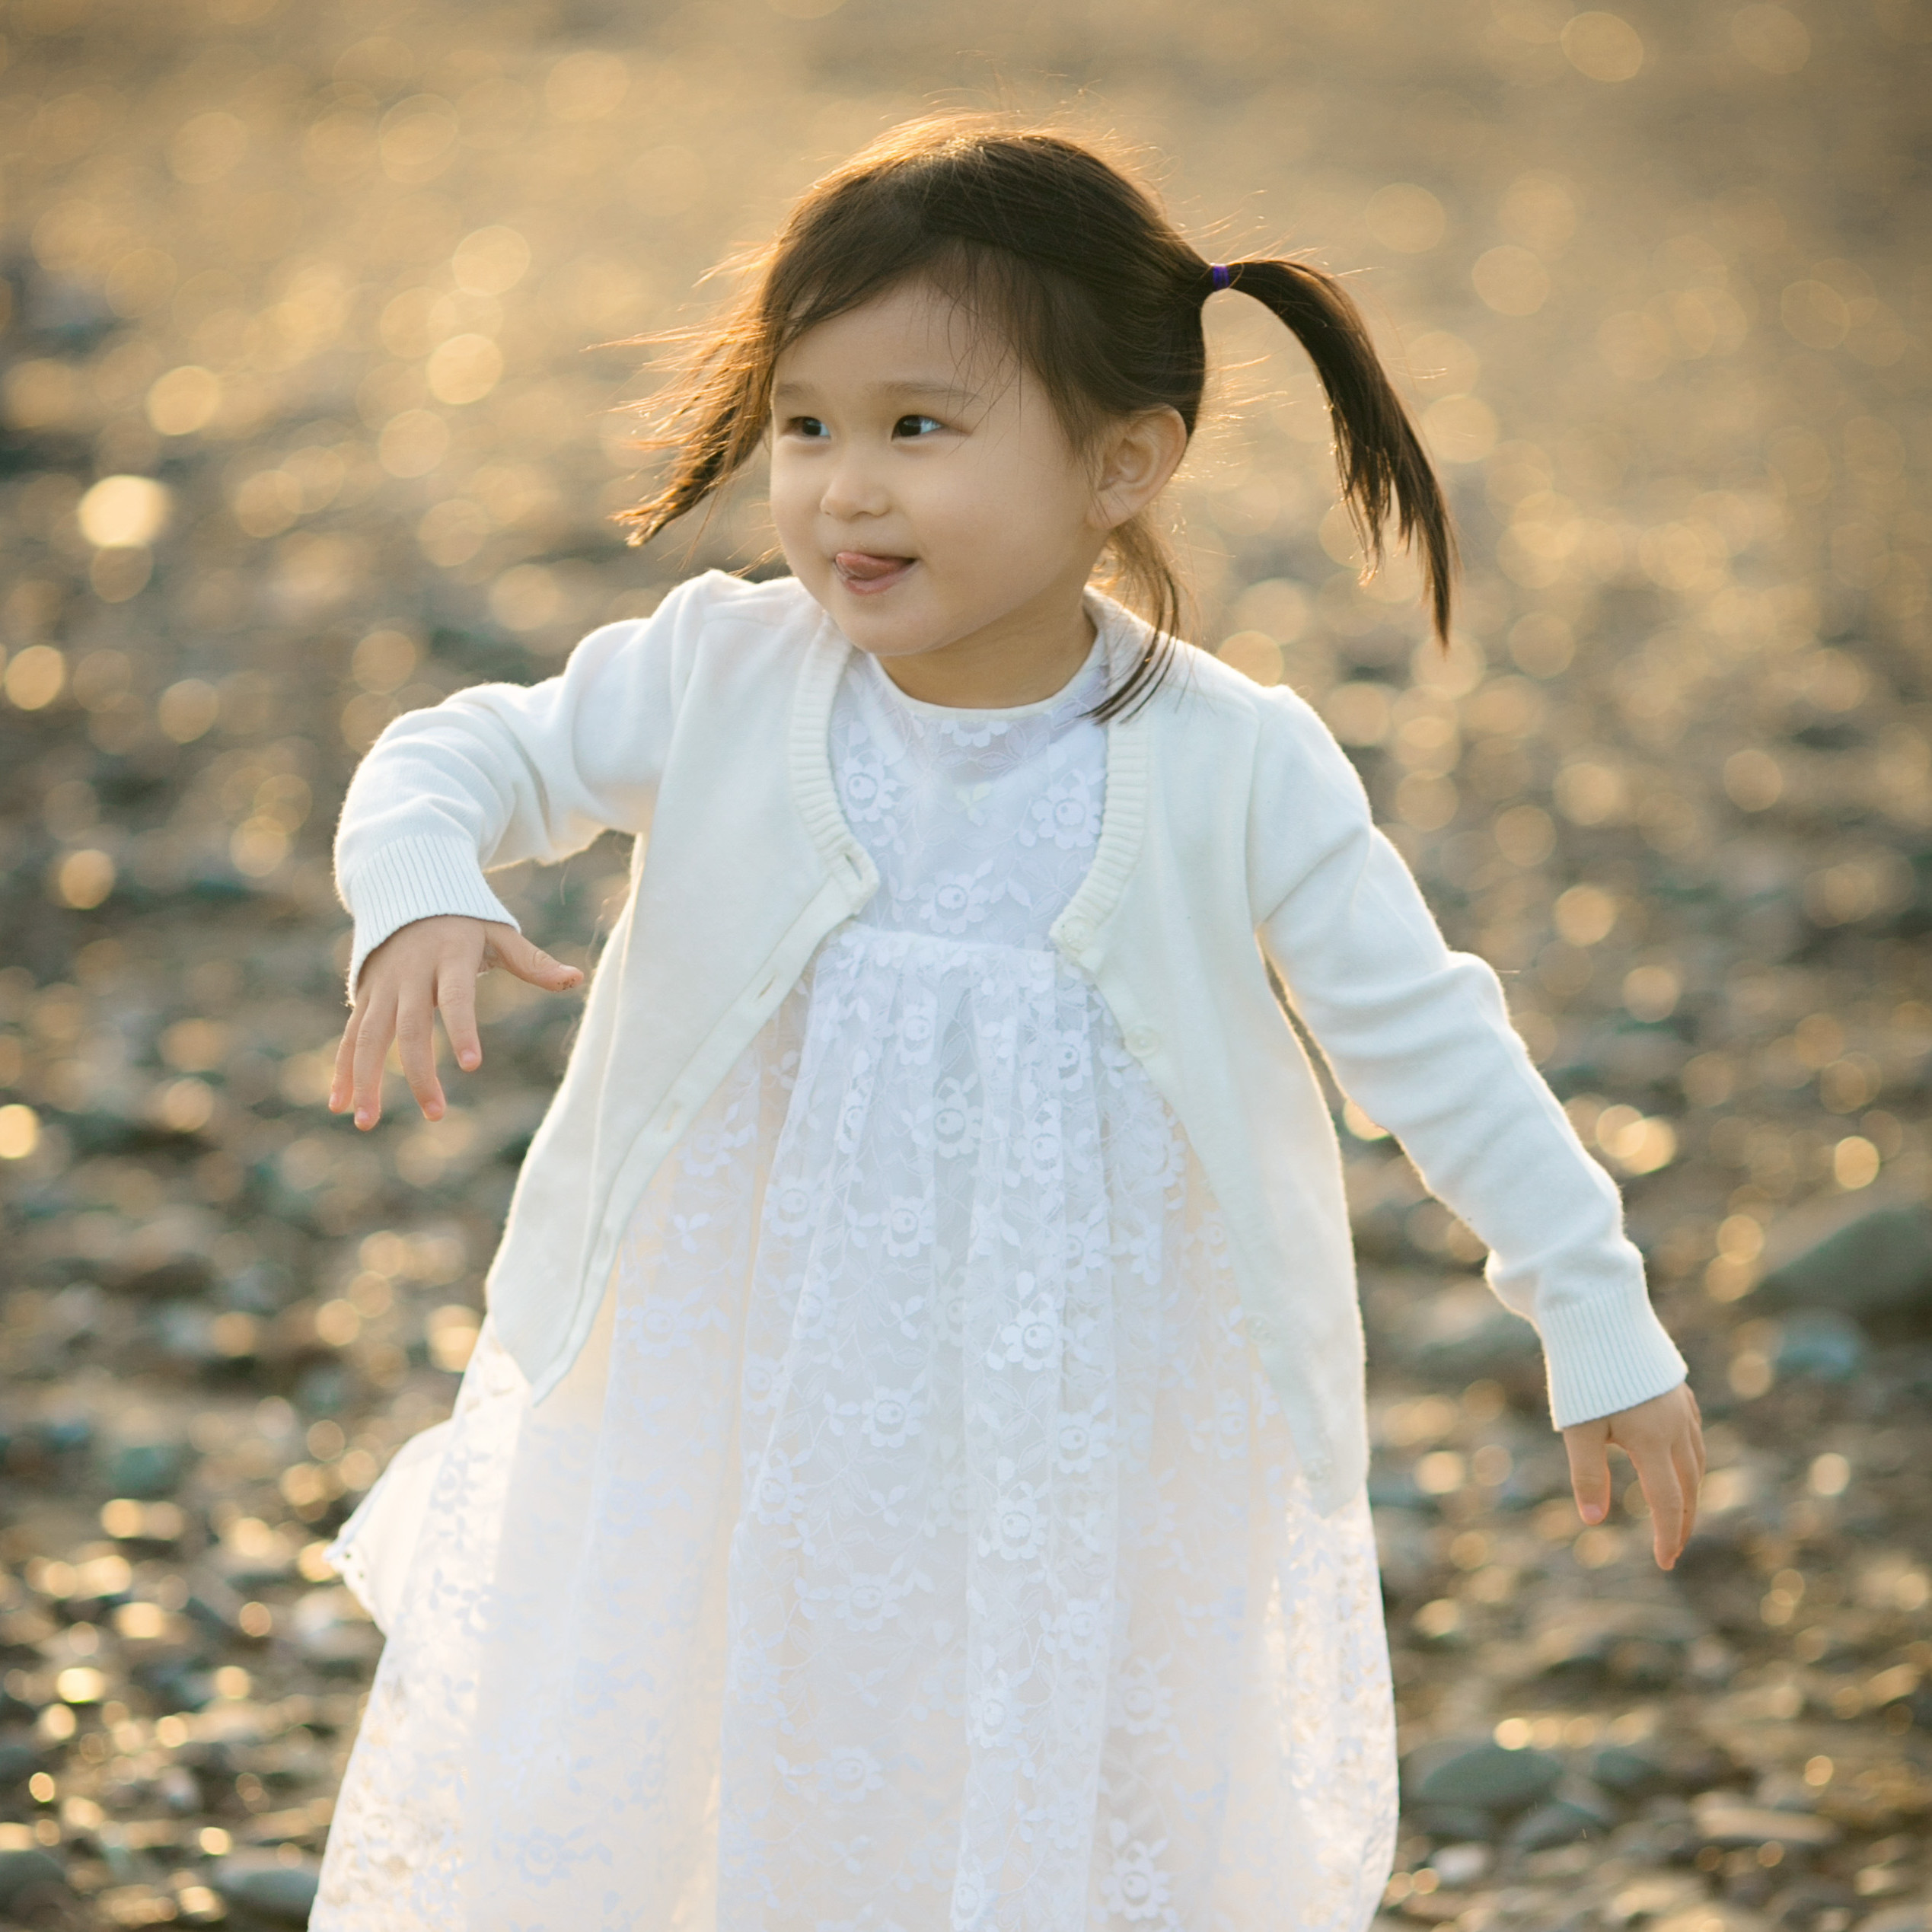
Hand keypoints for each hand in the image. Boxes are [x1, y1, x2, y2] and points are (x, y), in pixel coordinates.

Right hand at [328, 915, 582, 1129]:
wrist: (407, 891)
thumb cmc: (465, 921)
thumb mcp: (499, 934)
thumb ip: (533, 962)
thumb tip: (577, 978)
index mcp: (448, 957)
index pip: (456, 996)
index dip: (463, 1028)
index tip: (473, 1065)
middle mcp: (410, 973)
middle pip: (410, 1027)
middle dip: (419, 1072)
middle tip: (437, 1114)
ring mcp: (382, 986)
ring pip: (368, 1036)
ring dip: (366, 1080)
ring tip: (367, 1123)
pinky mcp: (364, 996)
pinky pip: (350, 1036)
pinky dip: (342, 1070)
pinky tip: (339, 1105)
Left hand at [1561, 1382, 1705, 1570]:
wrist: (1600, 1315)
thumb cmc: (1583, 1374)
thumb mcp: (1579, 1427)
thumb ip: (1587, 1475)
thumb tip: (1593, 1521)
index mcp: (1651, 1441)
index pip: (1668, 1502)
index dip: (1668, 1535)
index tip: (1664, 1562)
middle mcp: (1675, 1426)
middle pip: (1689, 1486)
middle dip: (1683, 1521)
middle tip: (1673, 1548)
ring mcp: (1681, 1407)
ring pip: (1695, 1460)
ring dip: (1689, 1491)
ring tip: (1678, 1513)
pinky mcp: (1678, 1390)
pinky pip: (1693, 1434)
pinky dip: (1690, 1458)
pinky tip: (1680, 1462)